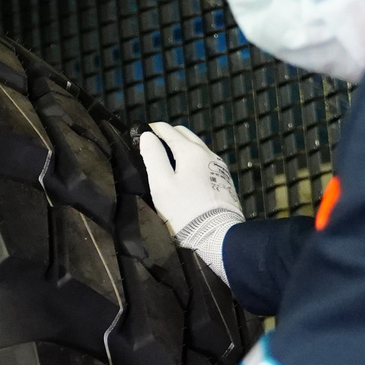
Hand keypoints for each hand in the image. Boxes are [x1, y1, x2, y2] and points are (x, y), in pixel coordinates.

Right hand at [139, 123, 243, 281]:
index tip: (141, 135)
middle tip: (153, 148)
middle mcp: (207, 152)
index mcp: (190, 151)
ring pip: (197, 147)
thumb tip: (147, 136)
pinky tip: (185, 174)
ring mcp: (218, 166)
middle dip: (168, 135)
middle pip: (185, 134)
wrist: (217, 234)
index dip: (152, 130)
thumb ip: (153, 156)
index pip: (168, 129)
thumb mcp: (161, 184)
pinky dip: (192, 159)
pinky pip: (204, 160)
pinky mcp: (223, 179)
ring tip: (167, 161)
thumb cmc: (184, 209)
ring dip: (181, 147)